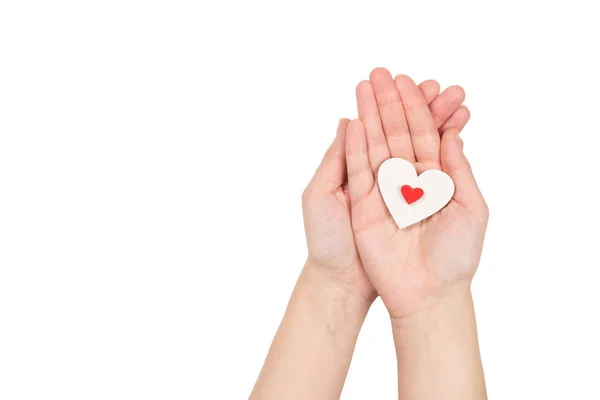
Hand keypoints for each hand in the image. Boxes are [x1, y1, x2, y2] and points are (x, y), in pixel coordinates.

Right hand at [302, 72, 471, 303]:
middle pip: (397, 135)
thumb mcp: (471, 208)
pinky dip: (356, 148)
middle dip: (389, 104)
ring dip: (370, 117)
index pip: (424, 135)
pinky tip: (353, 123)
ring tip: (363, 87)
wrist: (428, 294)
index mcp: (435, 179)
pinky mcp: (364, 208)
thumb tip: (451, 134)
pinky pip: (359, 173)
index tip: (410, 81)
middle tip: (381, 73)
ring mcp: (384, 193)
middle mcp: (408, 182)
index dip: (417, 108)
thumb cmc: (456, 256)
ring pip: (376, 147)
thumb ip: (458, 170)